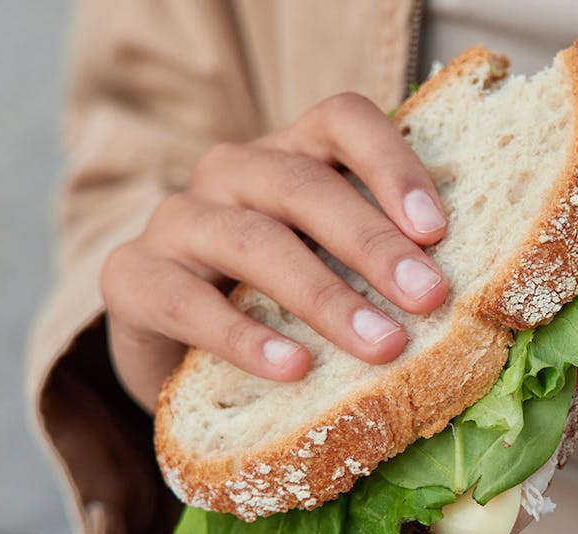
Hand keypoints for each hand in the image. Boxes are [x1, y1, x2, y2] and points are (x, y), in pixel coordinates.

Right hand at [101, 92, 447, 411]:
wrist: (169, 326)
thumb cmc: (263, 292)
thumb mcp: (318, 259)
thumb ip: (364, 259)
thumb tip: (446, 290)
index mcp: (284, 156)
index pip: (341, 120)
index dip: (392, 164)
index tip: (436, 232)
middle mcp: (229, 174)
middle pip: (301, 186)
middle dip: (370, 244)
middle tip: (426, 299)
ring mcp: (176, 221)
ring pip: (253, 242)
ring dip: (323, 296)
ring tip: (381, 344)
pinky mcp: (131, 275)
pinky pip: (189, 303)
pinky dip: (245, 338)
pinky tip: (294, 368)